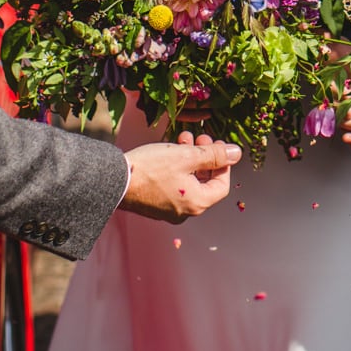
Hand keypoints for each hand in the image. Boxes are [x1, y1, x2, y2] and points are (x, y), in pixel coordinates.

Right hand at [119, 132, 240, 220]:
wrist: (113, 180)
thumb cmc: (150, 168)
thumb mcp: (186, 155)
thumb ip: (214, 155)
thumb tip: (236, 154)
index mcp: (197, 203)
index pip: (222, 184)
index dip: (223, 163)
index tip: (217, 145)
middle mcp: (185, 211)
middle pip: (205, 182)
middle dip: (205, 157)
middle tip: (199, 138)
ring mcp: (169, 209)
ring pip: (189, 181)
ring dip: (190, 158)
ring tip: (183, 139)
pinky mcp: (155, 204)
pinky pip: (174, 185)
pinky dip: (177, 168)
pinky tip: (170, 150)